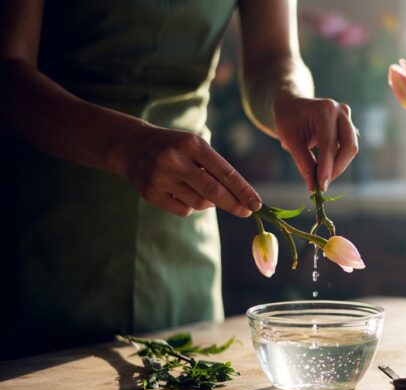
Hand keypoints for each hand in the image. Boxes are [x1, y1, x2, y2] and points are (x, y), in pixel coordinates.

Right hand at [115, 126, 261, 217]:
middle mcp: (175, 160)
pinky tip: (181, 193)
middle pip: (214, 191)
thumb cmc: (176, 148)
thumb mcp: (195, 147)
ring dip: (208, 202)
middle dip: (234, 204)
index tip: (257, 204)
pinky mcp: (150, 193)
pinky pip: (183, 211)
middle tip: (246, 212)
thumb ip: (215, 169)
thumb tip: (239, 199)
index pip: (225, 172)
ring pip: (199, 203)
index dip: (243, 190)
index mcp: (192, 144)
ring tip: (200, 189)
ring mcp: (161, 178)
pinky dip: (190, 207)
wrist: (132, 147)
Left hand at [273, 94, 357, 190]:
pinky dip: (338, 161)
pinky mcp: (349, 126)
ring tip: (322, 178)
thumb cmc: (288, 119)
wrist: (292, 104)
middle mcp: (340, 111)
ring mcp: (347, 117)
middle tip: (323, 184)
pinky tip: (326, 169)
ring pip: (350, 148)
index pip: (329, 144)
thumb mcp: (290, 140)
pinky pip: (347, 147)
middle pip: (348, 146)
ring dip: (338, 166)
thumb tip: (313, 186)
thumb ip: (303, 162)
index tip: (321, 186)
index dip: (326, 168)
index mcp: (324, 110)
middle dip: (337, 168)